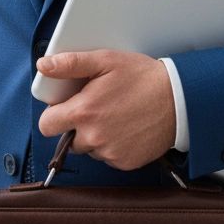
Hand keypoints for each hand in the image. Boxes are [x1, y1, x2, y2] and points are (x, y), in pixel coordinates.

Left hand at [36, 50, 176, 170]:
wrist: (180, 100)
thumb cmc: (142, 77)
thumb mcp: (104, 60)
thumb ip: (70, 64)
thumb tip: (43, 65)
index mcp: (83, 112)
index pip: (46, 125)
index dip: (52, 115)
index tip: (63, 107)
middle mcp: (94, 137)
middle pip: (68, 139)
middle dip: (76, 126)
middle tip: (95, 108)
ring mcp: (111, 153)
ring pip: (89, 149)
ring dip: (95, 136)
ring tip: (114, 115)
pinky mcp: (127, 163)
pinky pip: (108, 157)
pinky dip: (112, 146)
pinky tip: (125, 128)